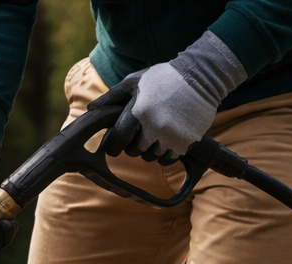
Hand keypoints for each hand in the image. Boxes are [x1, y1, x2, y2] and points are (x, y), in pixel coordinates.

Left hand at [96, 31, 245, 164]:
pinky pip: (167, 159)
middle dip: (133, 145)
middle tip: (139, 134)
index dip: (114, 145)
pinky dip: (165, 154)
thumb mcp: (135, 81)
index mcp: (138, 111)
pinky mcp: (185, 141)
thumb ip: (112, 97)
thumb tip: (91, 110)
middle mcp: (153, 126)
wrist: (201, 77)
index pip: (118, 140)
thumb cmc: (163, 78)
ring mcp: (171, 135)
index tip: (115, 144)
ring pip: (151, 156)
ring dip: (150, 149)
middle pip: (134, 151)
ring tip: (156, 133)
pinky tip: (166, 141)